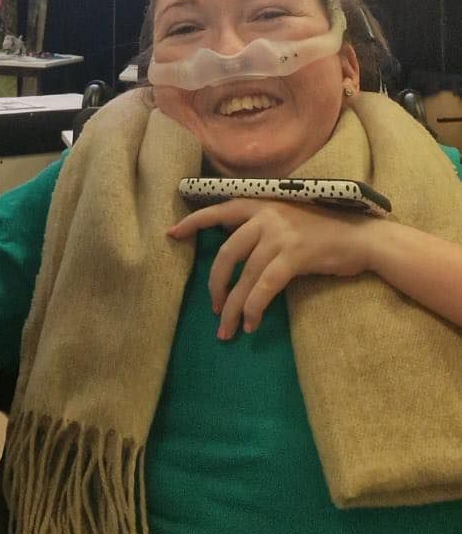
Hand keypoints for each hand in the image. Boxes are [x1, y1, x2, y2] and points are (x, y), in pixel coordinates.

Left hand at [168, 197, 382, 338]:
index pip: (219, 210)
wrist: (361, 238)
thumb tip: (234, 254)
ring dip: (233, 307)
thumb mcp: (288, 220)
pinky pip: (264, 287)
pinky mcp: (294, 255)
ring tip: (228, 329)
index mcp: (262, 205)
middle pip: (226, 253)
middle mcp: (267, 216)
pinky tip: (252, 324)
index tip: (171, 234)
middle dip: (216, 285)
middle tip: (214, 308)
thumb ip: (262, 230)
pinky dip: (255, 308)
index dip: (194, 222)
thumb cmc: (325, 232)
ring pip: (244, 276)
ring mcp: (280, 235)